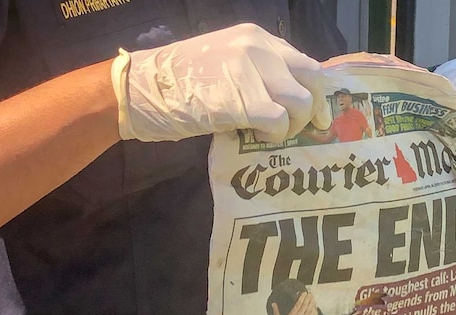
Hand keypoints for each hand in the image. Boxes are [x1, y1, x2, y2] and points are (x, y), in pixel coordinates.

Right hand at [112, 23, 331, 142]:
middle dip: (313, 110)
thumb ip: (258, 74)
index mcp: (255, 37)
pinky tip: (255, 137)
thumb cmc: (179, 84)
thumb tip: (289, 100)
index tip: (315, 116)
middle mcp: (257, 47)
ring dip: (291, 126)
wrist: (140, 90)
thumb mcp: (225, 65)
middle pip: (313, 79)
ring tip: (269, 134)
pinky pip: (279, 121)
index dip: (315, 93)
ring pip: (301, 102)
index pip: (305, 63)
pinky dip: (273, 135)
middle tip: (299, 130)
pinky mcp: (241, 99)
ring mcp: (250, 71)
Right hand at [270, 292, 314, 314]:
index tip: (304, 293)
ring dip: (311, 304)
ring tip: (313, 299)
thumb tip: (274, 304)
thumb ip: (276, 311)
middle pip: (305, 306)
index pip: (299, 304)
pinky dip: (313, 312)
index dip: (302, 298)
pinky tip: (314, 309)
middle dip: (308, 299)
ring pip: (309, 311)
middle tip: (310, 294)